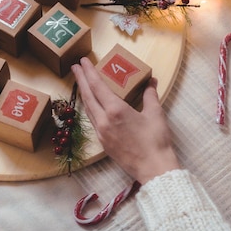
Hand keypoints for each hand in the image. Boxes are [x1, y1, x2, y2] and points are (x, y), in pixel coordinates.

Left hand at [71, 57, 180, 183]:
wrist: (153, 168)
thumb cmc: (156, 140)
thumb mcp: (155, 114)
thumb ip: (150, 95)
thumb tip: (151, 81)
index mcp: (116, 110)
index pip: (97, 86)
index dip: (89, 72)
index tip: (82, 61)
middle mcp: (104, 121)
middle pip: (88, 96)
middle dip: (80, 80)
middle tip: (74, 66)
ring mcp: (102, 133)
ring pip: (88, 109)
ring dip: (84, 94)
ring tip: (80, 82)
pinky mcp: (104, 143)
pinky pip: (93, 120)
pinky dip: (90, 108)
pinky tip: (91, 105)